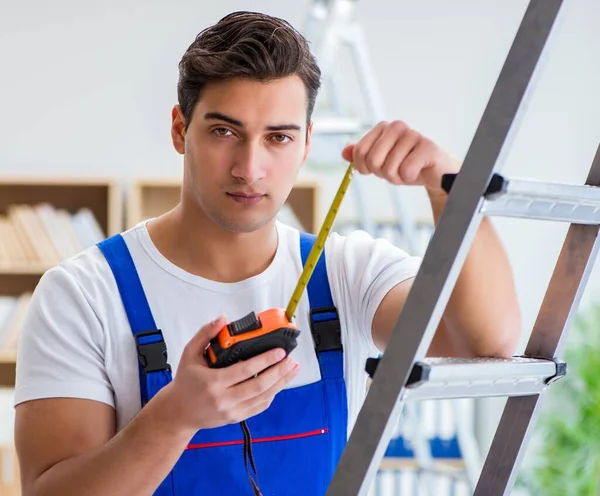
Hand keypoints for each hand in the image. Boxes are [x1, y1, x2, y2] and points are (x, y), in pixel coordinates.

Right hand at [166, 315, 300, 431]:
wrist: (178, 412)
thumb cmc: (185, 382)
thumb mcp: (189, 354)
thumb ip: (205, 334)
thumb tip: (222, 319)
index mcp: (214, 382)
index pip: (246, 370)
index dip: (265, 360)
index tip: (279, 351)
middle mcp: (225, 399)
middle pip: (259, 385)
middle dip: (279, 372)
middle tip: (291, 360)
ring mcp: (232, 411)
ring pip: (263, 397)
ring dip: (281, 383)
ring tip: (292, 370)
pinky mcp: (236, 418)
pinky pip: (259, 407)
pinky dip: (272, 395)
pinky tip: (279, 383)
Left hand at [341, 120, 460, 194]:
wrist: (434, 173)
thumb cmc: (406, 165)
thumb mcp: (380, 162)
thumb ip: (361, 155)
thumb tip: (345, 152)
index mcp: (383, 127)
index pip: (360, 153)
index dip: (365, 168)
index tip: (377, 169)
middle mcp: (397, 126)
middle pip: (373, 160)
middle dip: (382, 173)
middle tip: (396, 170)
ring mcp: (413, 135)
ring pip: (389, 168)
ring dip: (397, 177)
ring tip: (409, 170)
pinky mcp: (428, 147)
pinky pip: (406, 171)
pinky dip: (409, 178)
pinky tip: (418, 171)